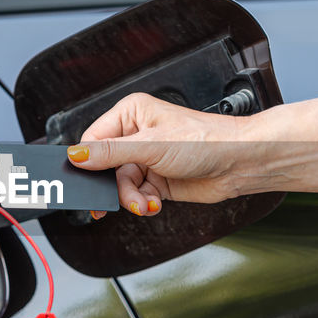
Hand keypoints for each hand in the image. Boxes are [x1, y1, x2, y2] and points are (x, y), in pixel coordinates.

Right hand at [66, 92, 250, 217]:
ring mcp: (148, 159)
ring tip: (146, 203)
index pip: (94, 139)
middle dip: (114, 186)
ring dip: (132, 198)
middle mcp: (137, 135)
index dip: (88, 162)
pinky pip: (137, 195)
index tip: (85, 180)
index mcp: (132, 114)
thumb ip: (110, 153)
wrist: (240, 163)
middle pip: (105, 167)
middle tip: (114, 201)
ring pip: (121, 185)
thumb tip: (76, 155)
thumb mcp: (151, 146)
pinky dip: (143, 203)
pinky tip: (155, 203)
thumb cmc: (206, 140)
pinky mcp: (158, 180)